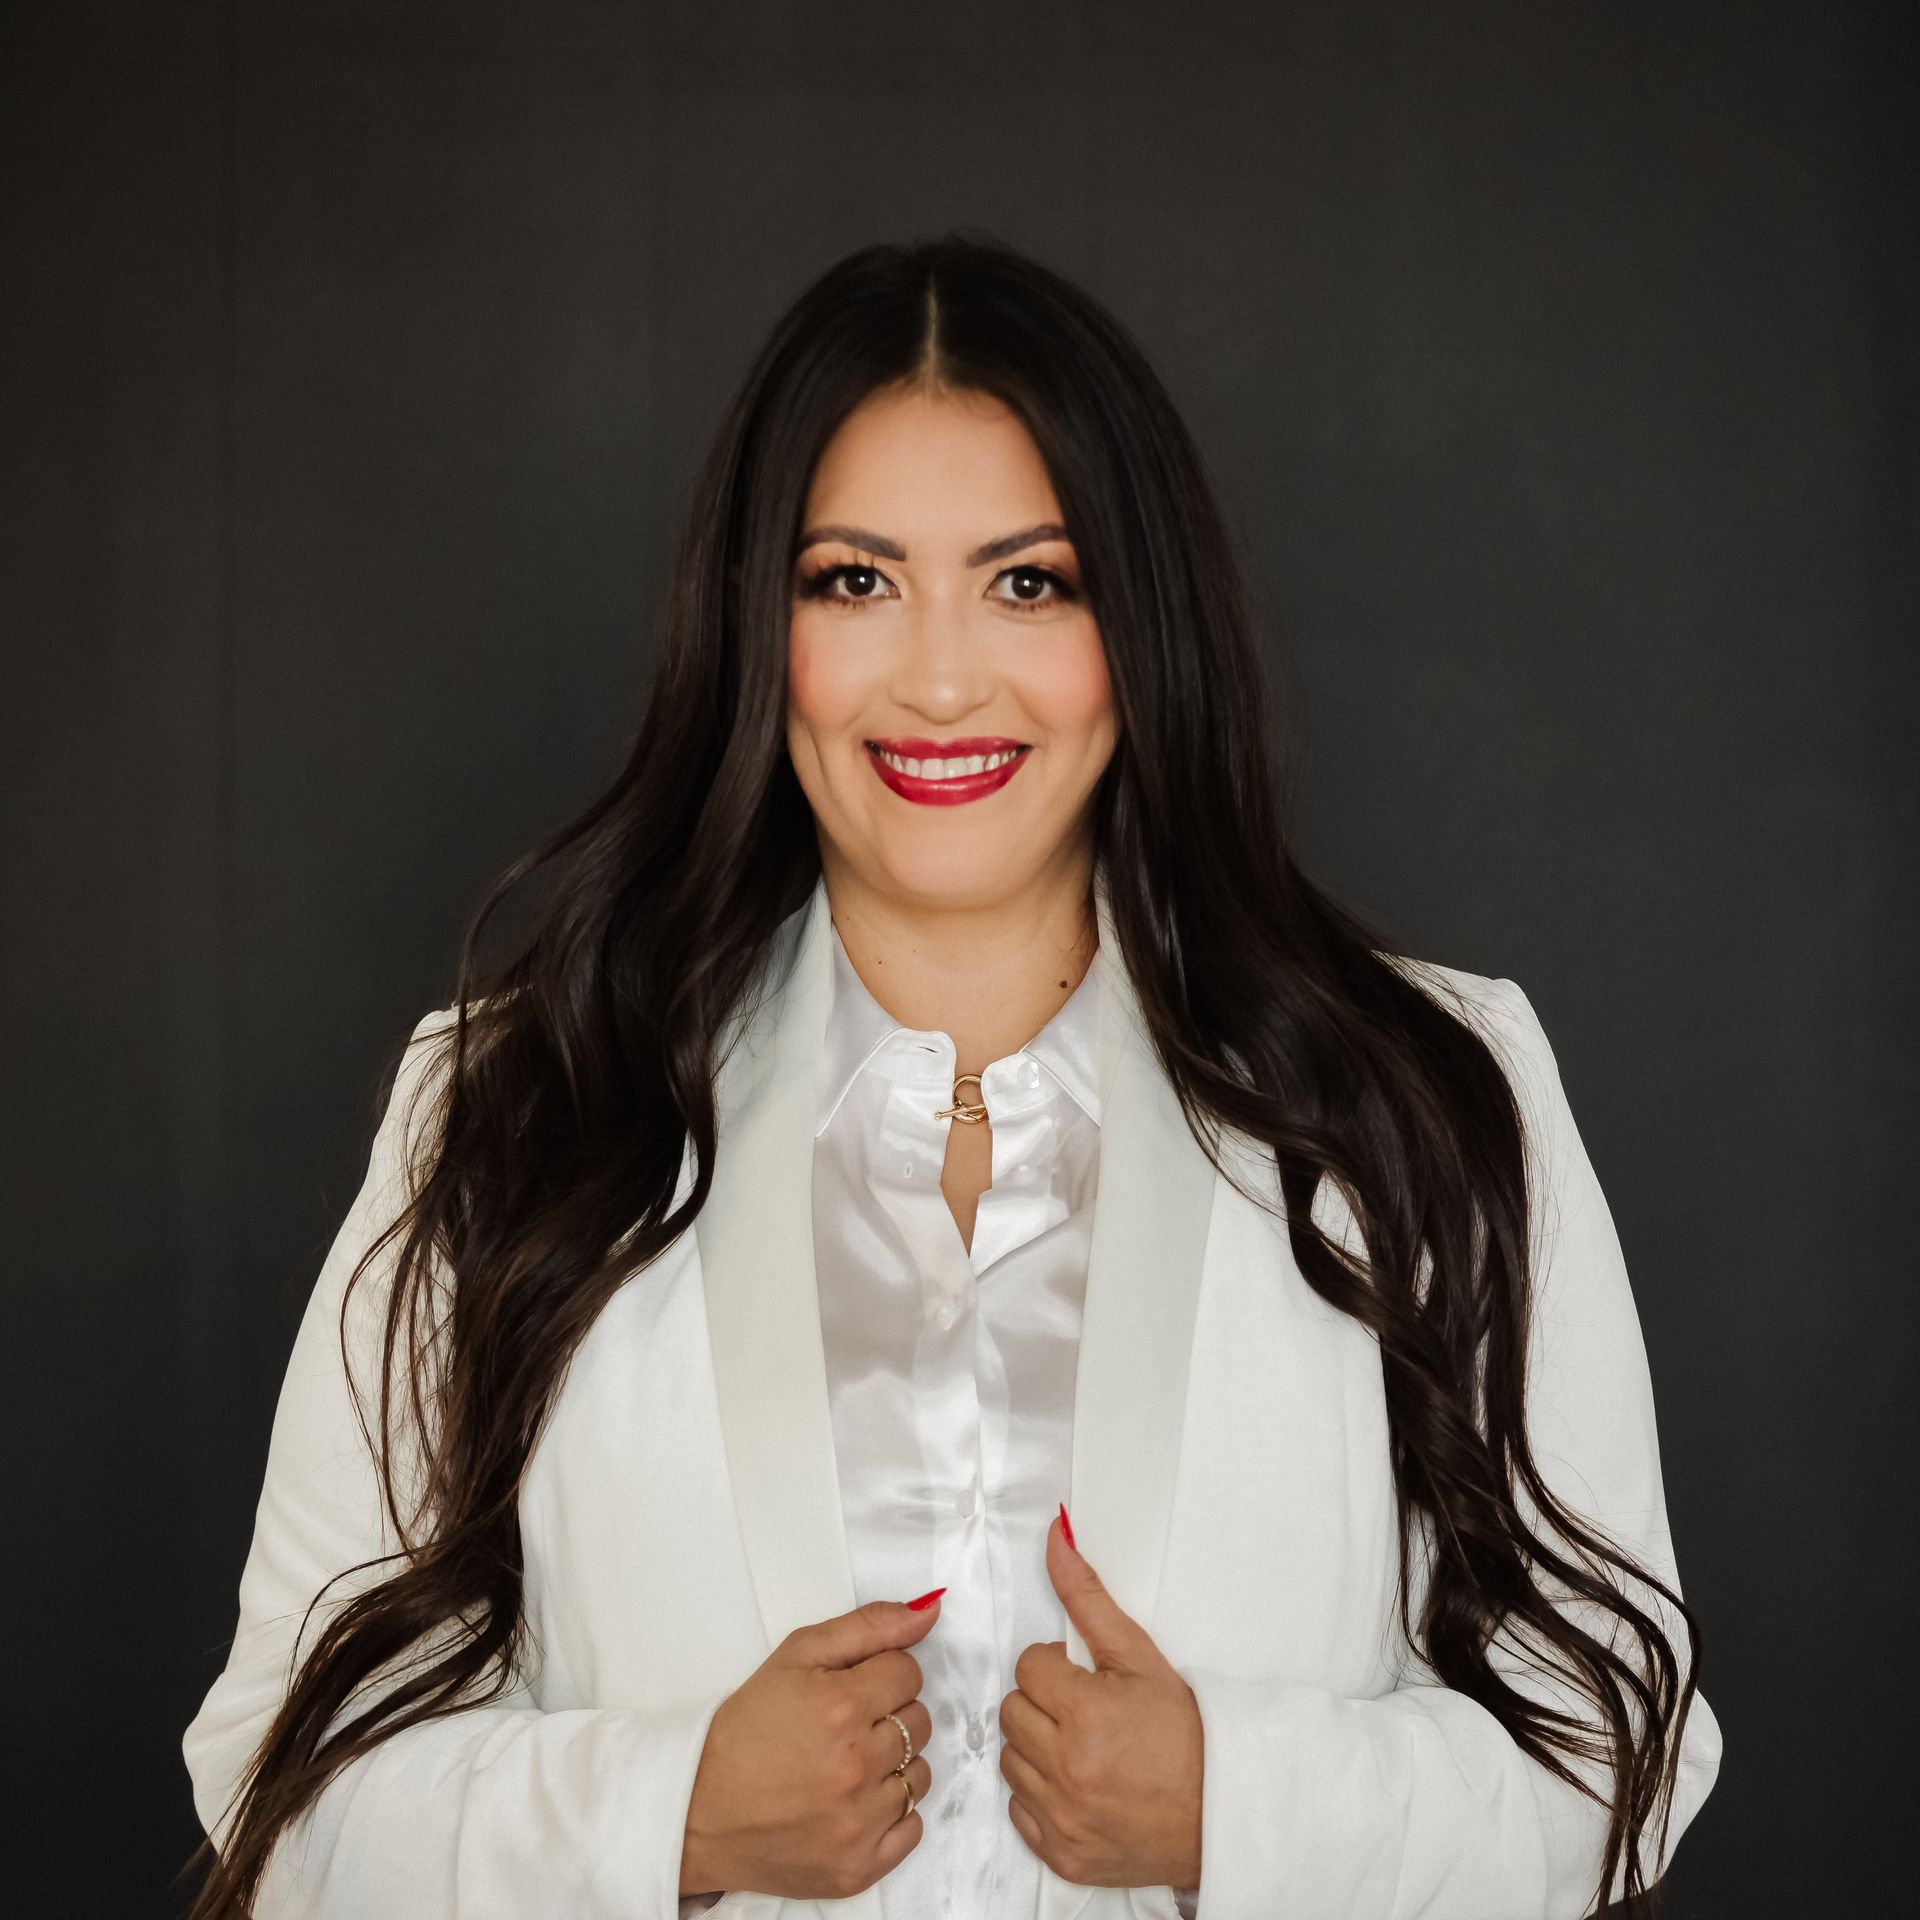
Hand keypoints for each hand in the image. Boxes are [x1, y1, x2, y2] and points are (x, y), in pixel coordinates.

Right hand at [679, 1592, 941, 1900]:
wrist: (700, 1811)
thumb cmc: (746, 1731)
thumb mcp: (796, 1656)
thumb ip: (868, 1627)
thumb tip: (928, 1611)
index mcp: (842, 1706)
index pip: (909, 1672)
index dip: (880, 1675)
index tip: (850, 1691)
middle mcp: (857, 1765)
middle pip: (919, 1721)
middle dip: (887, 1717)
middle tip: (841, 1728)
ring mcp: (861, 1822)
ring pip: (920, 1773)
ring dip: (891, 1766)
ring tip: (844, 1766)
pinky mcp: (860, 1866)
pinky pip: (913, 1827)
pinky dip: (890, 1815)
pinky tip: (853, 1804)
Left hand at [998, 1509, 1203, 1890]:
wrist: (1219, 1814)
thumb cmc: (1185, 1735)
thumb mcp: (1140, 1656)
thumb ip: (1088, 1596)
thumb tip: (1055, 1538)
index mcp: (1086, 1713)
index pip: (1028, 1666)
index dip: (1057, 1668)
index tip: (1087, 1681)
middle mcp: (1067, 1768)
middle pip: (1013, 1710)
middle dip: (1044, 1705)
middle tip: (1086, 1713)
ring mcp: (1061, 1816)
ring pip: (1011, 1759)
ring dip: (1038, 1748)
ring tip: (1084, 1749)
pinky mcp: (1061, 1853)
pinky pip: (1019, 1810)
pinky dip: (1042, 1797)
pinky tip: (1079, 1786)